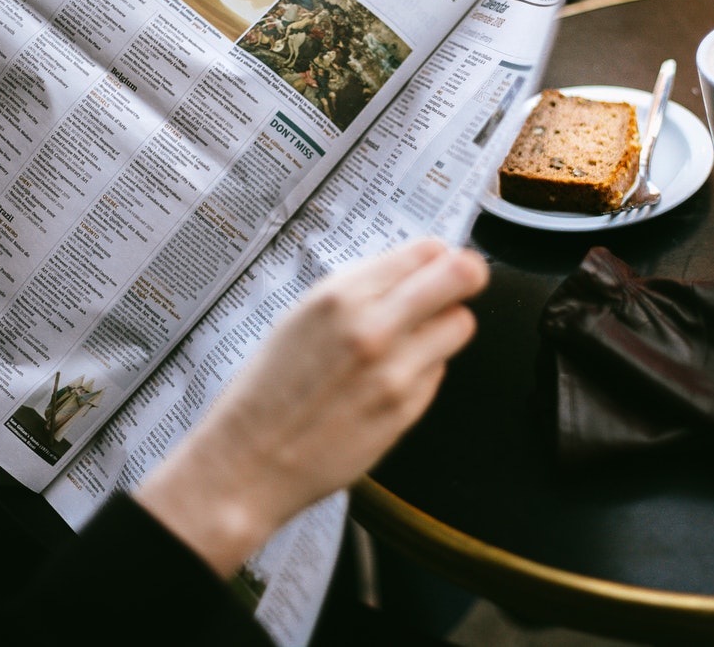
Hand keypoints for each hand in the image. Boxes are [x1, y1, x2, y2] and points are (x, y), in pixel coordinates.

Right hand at [135, 239, 487, 574]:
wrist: (248, 463)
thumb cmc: (267, 390)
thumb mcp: (302, 317)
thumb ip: (360, 291)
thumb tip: (416, 268)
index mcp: (340, 296)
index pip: (425, 251)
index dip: (437, 256)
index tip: (436, 263)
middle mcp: (374, 328)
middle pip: (461, 277)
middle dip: (466, 276)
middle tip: (459, 284)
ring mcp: (396, 372)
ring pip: (461, 326)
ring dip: (444, 327)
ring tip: (413, 339)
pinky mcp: (408, 410)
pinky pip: (439, 371)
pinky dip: (424, 369)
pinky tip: (387, 380)